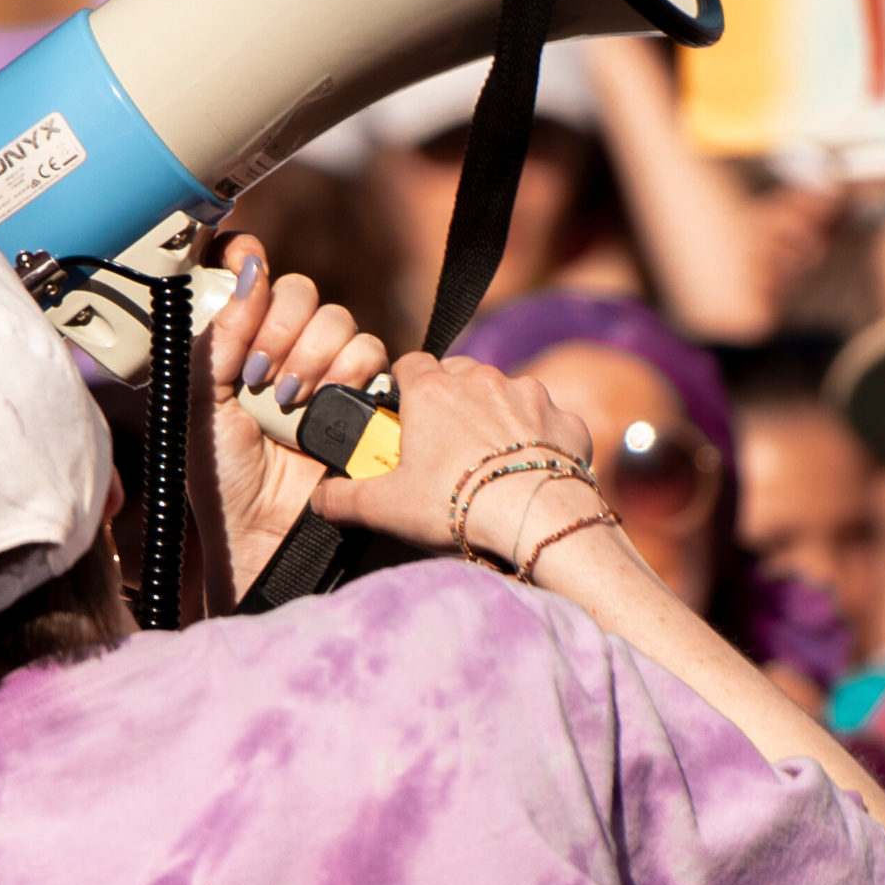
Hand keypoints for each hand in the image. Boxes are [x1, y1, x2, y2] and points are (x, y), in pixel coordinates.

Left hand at [193, 237, 390, 609]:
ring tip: (288, 401)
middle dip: (279, 328)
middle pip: (299, 292)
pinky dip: (348, 371)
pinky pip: (371, 352)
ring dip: (311, 355)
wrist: (264, 530)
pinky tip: (321, 404)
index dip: (249, 264)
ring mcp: (324, 370)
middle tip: (258, 374)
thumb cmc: (222, 477)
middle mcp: (281, 349)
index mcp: (236, 344)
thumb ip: (218, 334)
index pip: (251, 277)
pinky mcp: (362, 394)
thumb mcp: (201, 402)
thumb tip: (246, 267)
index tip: (242, 263)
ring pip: (337, 320)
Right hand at [309, 351, 607, 578]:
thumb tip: (318, 498)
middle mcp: (481, 380)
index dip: (402, 387)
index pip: (409, 365)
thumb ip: (342, 498)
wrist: (538, 519)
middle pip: (458, 374)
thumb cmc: (458, 506)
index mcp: (432, 391)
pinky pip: (547, 423)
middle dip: (450, 400)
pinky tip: (528, 474)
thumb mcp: (384, 508)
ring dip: (495, 418)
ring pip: (505, 395)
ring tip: (488, 464)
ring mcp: (528, 395)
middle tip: (442, 446)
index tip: (402, 416)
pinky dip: (538, 442)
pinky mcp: (565, 420)